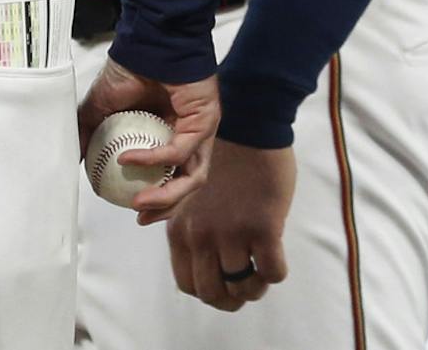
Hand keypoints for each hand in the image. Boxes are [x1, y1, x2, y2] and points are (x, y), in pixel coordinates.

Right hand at [78, 57, 220, 223]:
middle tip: (140, 215)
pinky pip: (180, 150)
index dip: (158, 200)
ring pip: (194, 175)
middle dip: (166, 207)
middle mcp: (190, 135)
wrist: (147, 42)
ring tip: (139, 202)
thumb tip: (76, 162)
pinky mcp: (205, 119)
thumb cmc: (129, 68)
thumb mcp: (100, 107)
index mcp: (171, 135)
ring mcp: (200, 129)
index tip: (134, 212)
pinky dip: (154, 159)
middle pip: (188, 183)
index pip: (173, 177)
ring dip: (167, 195)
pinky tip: (128, 158)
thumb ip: (89, 134)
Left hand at [167, 139, 294, 311]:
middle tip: (244, 289)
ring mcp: (233, 233)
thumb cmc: (221, 155)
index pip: (187, 283)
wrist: (249, 128)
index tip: (221, 285)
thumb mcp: (188, 190)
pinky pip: (272, 271)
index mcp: (181, 229)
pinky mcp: (264, 228)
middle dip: (231, 299)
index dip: (207, 291)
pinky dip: (275, 274)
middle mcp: (203, 236)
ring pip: (244, 287)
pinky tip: (275, 261)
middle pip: (213, 293)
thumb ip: (177, 217)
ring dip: (255, 287)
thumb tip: (152, 228)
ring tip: (261, 274)